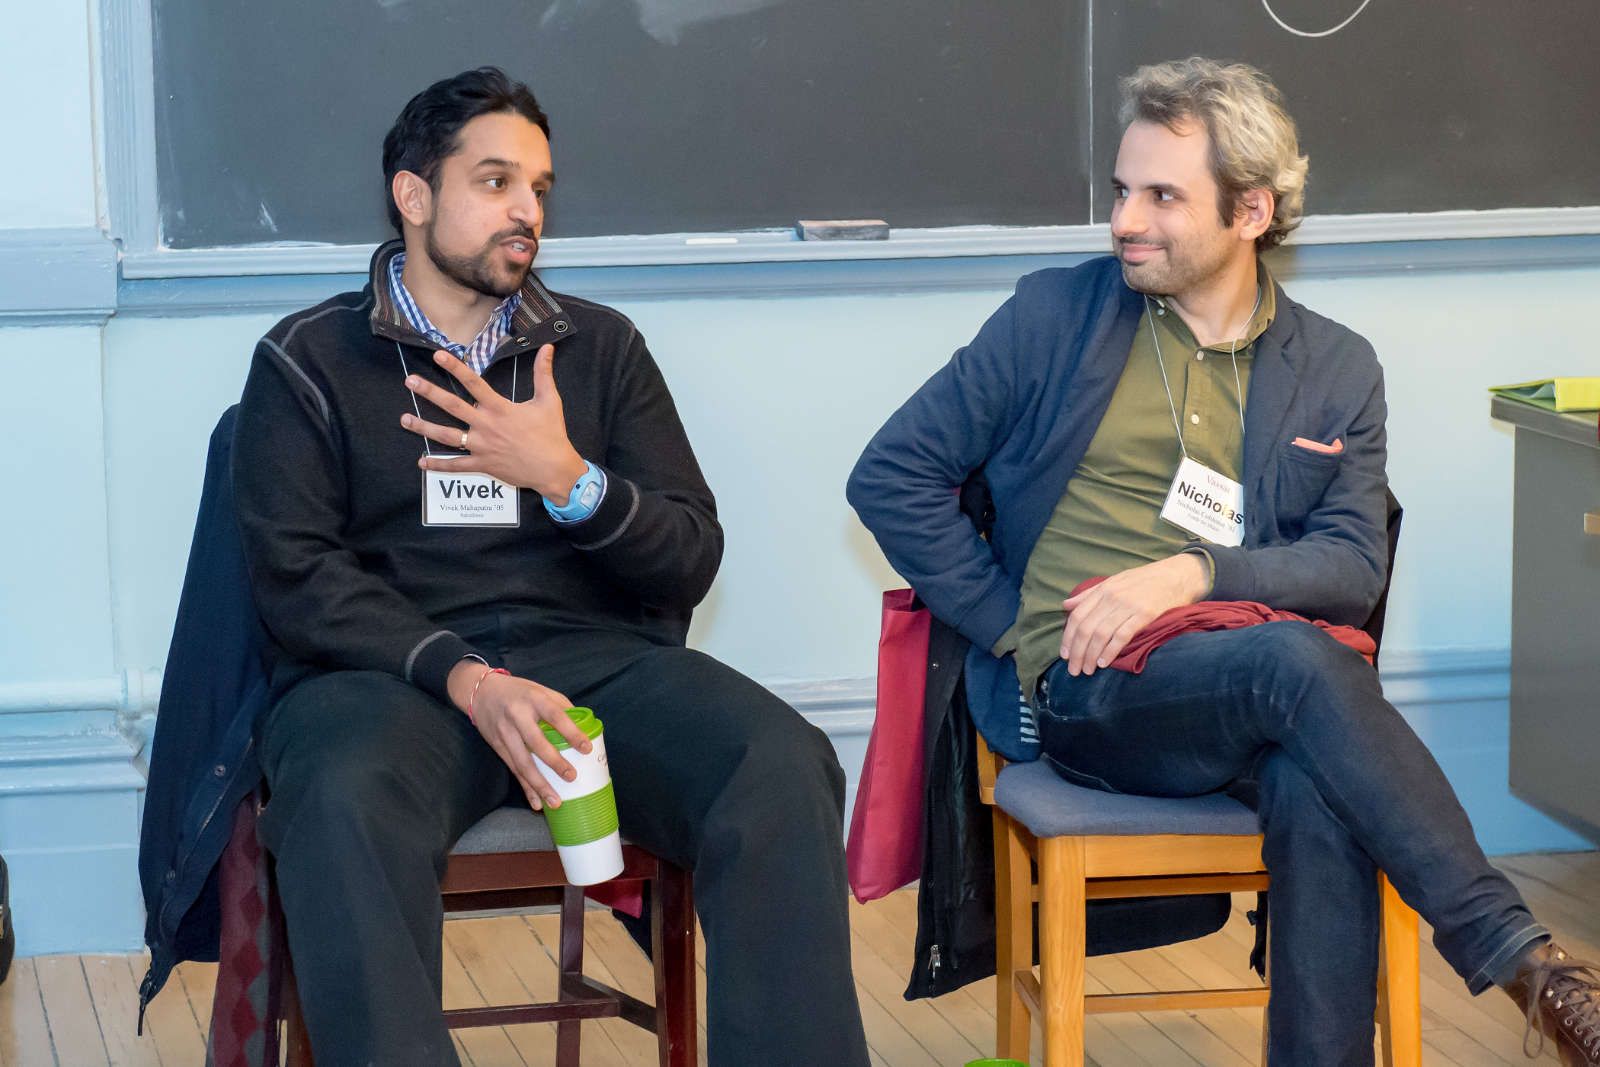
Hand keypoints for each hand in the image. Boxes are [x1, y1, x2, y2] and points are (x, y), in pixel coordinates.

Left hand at [400, 345, 587, 501]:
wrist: (554, 470)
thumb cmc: (552, 435)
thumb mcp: (549, 400)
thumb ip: (544, 373)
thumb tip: (548, 347)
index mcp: (500, 408)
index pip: (474, 383)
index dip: (455, 367)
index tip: (438, 355)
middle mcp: (486, 426)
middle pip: (452, 406)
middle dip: (429, 393)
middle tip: (410, 382)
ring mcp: (482, 447)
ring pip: (447, 436)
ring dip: (424, 427)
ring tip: (404, 419)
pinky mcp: (483, 465)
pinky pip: (456, 465)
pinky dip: (438, 464)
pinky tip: (422, 461)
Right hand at [446, 660, 593, 810]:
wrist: (481, 691)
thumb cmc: (519, 691)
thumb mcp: (540, 690)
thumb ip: (561, 706)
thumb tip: (585, 727)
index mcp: (534, 699)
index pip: (555, 716)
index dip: (571, 733)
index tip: (586, 749)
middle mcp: (517, 716)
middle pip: (536, 743)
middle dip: (554, 762)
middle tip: (572, 778)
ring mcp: (505, 732)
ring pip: (522, 763)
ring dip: (539, 785)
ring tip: (555, 802)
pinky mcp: (497, 746)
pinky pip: (513, 770)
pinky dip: (525, 787)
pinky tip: (536, 802)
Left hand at [1059, 553, 1208, 675]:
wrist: (1177, 575)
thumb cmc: (1145, 580)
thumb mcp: (1114, 582)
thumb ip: (1090, 595)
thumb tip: (1066, 605)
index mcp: (1103, 590)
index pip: (1077, 616)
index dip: (1068, 637)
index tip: (1065, 655)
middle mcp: (1112, 597)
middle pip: (1086, 628)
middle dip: (1077, 652)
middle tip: (1074, 670)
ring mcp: (1128, 605)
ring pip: (1101, 634)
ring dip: (1091, 655)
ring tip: (1087, 670)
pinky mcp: (1145, 614)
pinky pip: (1122, 635)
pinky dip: (1111, 650)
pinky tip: (1104, 663)